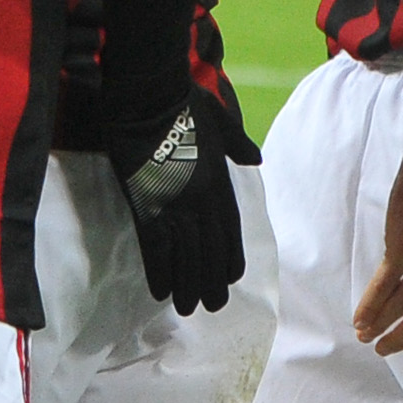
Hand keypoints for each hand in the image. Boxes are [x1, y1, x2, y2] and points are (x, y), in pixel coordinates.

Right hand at [103, 81, 260, 314]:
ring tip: (187, 308)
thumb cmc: (183, 102)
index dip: (231, 256)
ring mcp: (175, 204)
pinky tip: (160, 291)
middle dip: (212, 281)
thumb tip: (255, 157)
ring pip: (186, 256)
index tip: (231, 278)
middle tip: (211, 306)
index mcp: (220, 180)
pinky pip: (155, 247)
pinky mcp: (146, 205)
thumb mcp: (221, 121)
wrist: (150, 94)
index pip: (232, 229)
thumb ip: (238, 143)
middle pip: (211, 249)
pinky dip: (159, 271)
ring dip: (187, 285)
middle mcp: (202, 199)